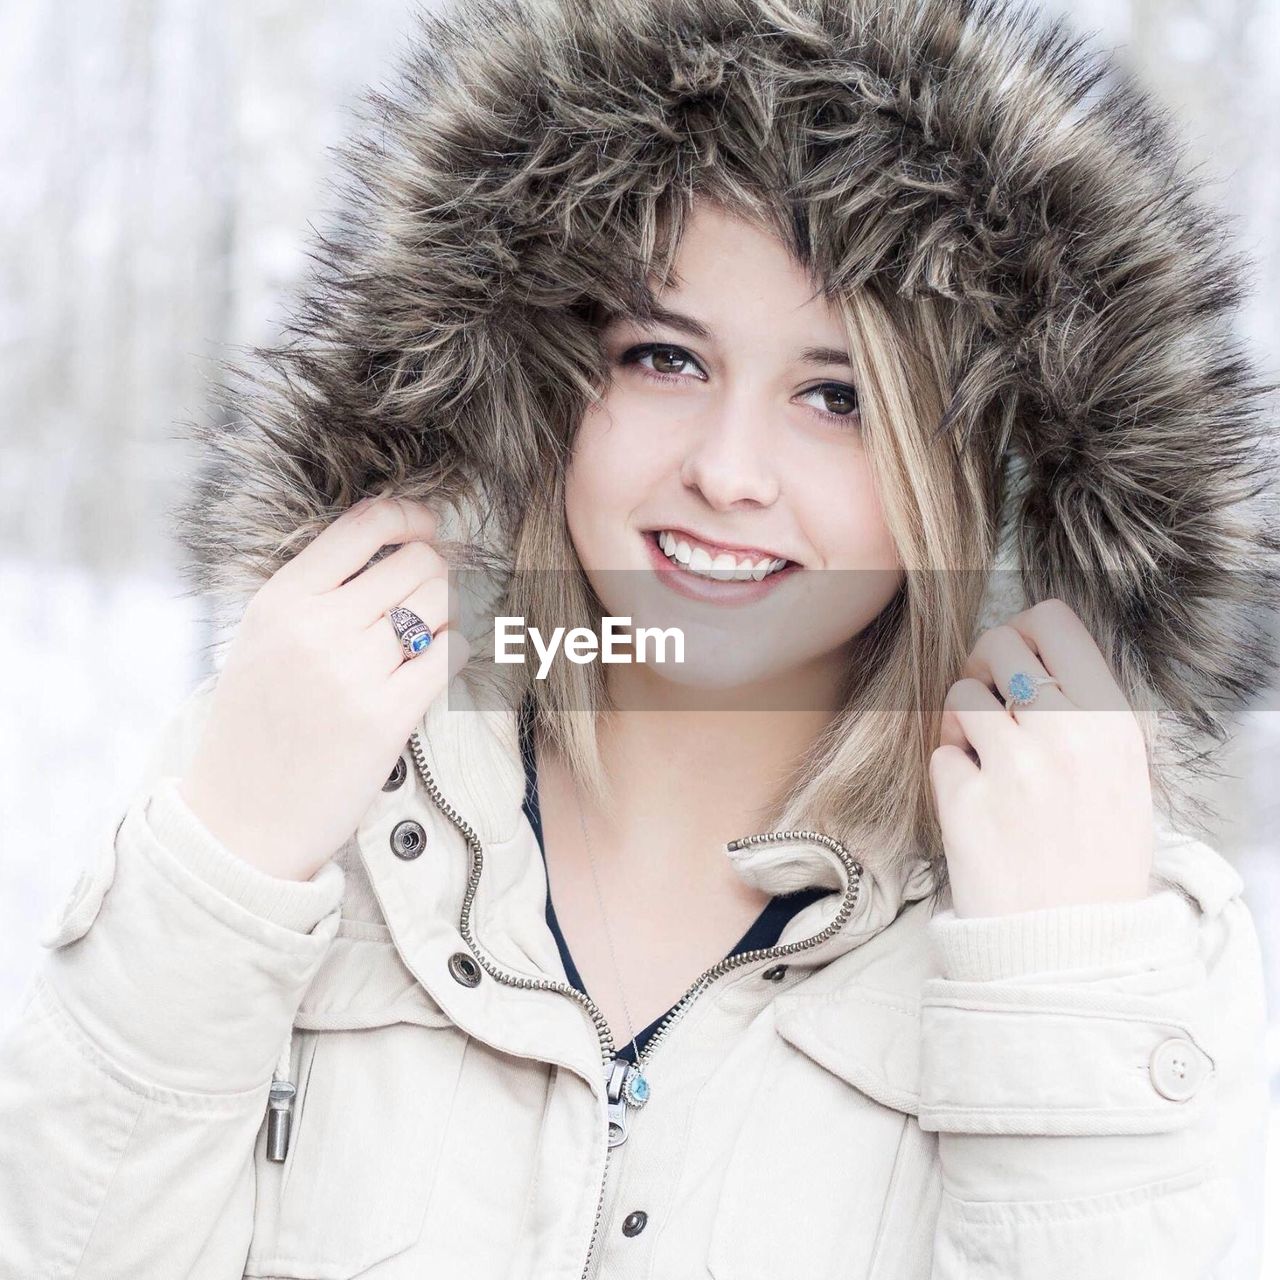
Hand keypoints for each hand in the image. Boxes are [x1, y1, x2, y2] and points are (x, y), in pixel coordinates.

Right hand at [178, 496, 469, 881]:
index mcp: (281, 599)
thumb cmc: (256, 727)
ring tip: (432, 635)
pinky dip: (458, 651)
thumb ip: (316, 591)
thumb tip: (394, 545)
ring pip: (442, 604)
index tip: (427, 531)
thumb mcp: (261, 639)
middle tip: (432, 599)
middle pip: (420, 563)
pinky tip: (440, 663)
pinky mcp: (387, 717)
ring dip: (451, 613)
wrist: (240, 822)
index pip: (366, 523)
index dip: (412, 518)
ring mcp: (353, 671)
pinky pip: (452, 655)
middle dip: (439, 575)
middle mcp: (317, 626)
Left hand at [928, 598, 1154, 918]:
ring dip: (963, 721)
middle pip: (996, 644)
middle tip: (991, 708)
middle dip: (985, 669)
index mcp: (1111, 721)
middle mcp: (1065, 733)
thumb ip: (1086, 709)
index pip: (1053, 621)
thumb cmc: (1097, 855)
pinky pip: (939, 752)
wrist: (1073, 945)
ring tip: (988, 763)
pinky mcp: (964, 800)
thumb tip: (1033, 649)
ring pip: (959, 694)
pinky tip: (976, 804)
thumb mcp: (1123, 773)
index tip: (1017, 660)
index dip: (1024, 631)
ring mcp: (1012, 766)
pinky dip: (950, 773)